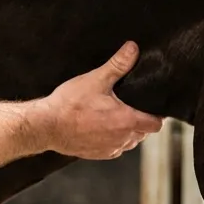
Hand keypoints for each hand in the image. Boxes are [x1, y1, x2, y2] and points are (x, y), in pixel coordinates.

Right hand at [33, 42, 164, 159]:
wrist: (46, 126)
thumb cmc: (69, 104)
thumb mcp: (96, 80)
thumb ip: (118, 65)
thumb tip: (133, 49)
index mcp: (126, 121)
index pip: (156, 124)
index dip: (158, 115)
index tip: (152, 106)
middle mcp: (122, 139)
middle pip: (144, 133)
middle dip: (142, 121)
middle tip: (133, 106)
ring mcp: (110, 149)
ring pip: (130, 142)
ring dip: (129, 131)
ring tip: (118, 116)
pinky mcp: (98, 155)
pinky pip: (115, 149)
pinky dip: (114, 139)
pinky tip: (104, 127)